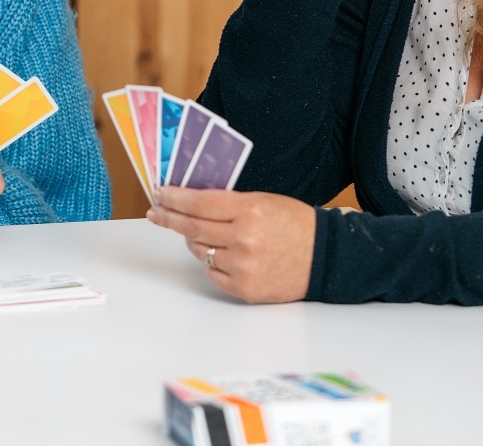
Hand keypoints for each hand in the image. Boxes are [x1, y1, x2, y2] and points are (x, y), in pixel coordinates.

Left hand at [146, 188, 315, 302]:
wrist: (326, 257)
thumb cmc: (295, 225)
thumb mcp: (263, 201)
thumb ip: (229, 202)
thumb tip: (191, 201)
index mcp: (249, 210)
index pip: (199, 203)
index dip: (175, 198)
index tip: (160, 194)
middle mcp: (244, 238)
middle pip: (192, 228)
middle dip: (169, 218)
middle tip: (156, 212)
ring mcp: (243, 266)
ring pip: (200, 251)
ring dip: (193, 241)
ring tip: (200, 233)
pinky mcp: (244, 288)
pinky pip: (213, 273)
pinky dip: (212, 262)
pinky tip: (222, 254)